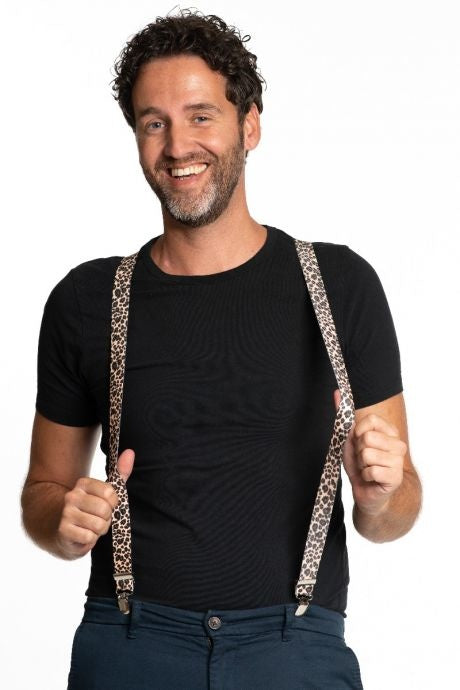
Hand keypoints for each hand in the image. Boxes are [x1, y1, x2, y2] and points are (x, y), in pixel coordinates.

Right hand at [56, 448, 134, 558]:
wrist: (61, 530)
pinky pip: (89, 537)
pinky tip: (83, 535)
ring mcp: (66, 512)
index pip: (110, 492)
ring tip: (91, 527)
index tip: (107, 505)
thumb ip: (120, 473)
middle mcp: (72, 495)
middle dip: (106, 519)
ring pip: (99, 525)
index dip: (113, 504)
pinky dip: (90, 540)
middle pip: (105, 510)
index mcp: (83, 484)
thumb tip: (130, 452)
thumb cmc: (89, 510)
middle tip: (98, 519)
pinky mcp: (63, 530)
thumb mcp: (104, 492)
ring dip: (99, 530)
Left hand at [333, 389, 405, 515]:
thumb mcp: (348, 438)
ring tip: (366, 469)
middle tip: (363, 460)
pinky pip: (370, 471)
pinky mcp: (395, 477)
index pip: (370, 420)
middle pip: (367, 438)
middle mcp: (398, 444)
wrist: (367, 491)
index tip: (359, 442)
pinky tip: (371, 479)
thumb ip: (343, 415)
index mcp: (389, 432)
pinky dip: (365, 476)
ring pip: (367, 454)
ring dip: (361, 465)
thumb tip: (336, 392)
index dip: (357, 432)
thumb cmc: (360, 464)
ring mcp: (399, 461)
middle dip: (358, 451)